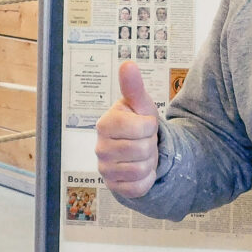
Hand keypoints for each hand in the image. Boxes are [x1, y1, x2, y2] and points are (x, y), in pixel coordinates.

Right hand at [95, 61, 159, 197]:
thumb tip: (128, 64)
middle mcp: (101, 147)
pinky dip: (146, 179)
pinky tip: (141, 170)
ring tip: (142, 154)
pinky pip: (139, 186)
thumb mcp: (141, 104)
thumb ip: (133, 86)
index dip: (150, 126)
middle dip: (150, 145)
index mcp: (106, 123)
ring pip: (141, 169)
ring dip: (149, 162)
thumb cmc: (138, 123)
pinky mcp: (113, 186)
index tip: (145, 124)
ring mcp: (105, 168)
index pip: (142, 128)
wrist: (139, 149)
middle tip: (143, 141)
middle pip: (143, 150)